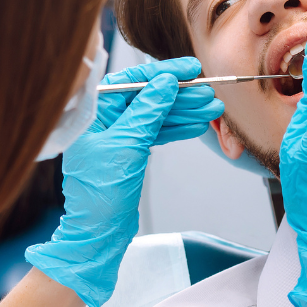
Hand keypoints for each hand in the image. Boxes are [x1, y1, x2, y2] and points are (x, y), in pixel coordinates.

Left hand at [25, 57, 222, 306]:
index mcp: (94, 115)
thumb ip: (146, 111)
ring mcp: (117, 140)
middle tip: (208, 94)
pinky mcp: (128, 156)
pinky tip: (196, 126)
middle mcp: (104, 124)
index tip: (188, 70)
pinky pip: (154, 135)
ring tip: (211, 110)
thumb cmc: (99, 196)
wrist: (97, 236)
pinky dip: (175, 130)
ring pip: (155, 118)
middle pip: (147, 99)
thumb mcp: (126, 146)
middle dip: (179, 96)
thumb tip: (163, 83)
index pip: (130, 82)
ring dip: (183, 113)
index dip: (162, 73)